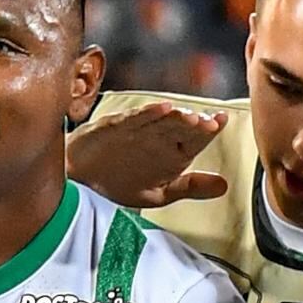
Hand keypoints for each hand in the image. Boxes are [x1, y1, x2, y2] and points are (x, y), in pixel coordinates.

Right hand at [66, 103, 229, 208]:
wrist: (79, 180)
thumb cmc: (117, 183)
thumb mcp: (159, 193)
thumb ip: (190, 187)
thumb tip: (223, 185)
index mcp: (171, 153)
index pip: (195, 138)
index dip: (209, 129)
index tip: (222, 121)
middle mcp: (157, 139)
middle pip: (181, 126)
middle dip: (195, 124)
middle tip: (209, 123)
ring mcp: (137, 131)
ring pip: (161, 120)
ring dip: (176, 117)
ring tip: (191, 117)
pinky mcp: (115, 127)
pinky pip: (134, 119)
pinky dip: (148, 114)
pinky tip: (162, 109)